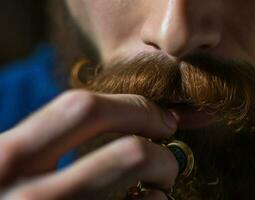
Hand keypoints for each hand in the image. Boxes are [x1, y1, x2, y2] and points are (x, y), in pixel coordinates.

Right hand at [0, 90, 178, 199]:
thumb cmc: (7, 198)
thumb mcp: (8, 166)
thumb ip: (46, 142)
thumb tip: (121, 117)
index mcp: (8, 160)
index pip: (84, 110)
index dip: (135, 108)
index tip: (160, 118)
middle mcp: (33, 199)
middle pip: (131, 155)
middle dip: (162, 155)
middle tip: (167, 162)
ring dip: (162, 193)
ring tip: (154, 193)